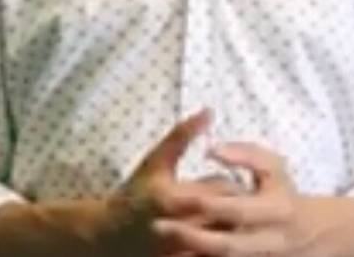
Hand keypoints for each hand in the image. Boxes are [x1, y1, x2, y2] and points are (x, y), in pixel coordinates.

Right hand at [106, 107, 246, 256]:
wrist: (109, 236)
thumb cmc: (135, 194)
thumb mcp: (156, 161)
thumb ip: (182, 135)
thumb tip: (210, 111)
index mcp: (176, 199)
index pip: (225, 190)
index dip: (234, 186)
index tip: (234, 185)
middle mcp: (181, 228)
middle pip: (230, 219)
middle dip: (239, 212)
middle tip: (244, 207)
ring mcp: (183, 250)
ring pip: (225, 243)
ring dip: (232, 232)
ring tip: (232, 223)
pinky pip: (214, 253)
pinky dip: (222, 248)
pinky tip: (220, 239)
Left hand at [149, 140, 314, 256]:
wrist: (312, 234)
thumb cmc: (284, 193)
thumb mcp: (275, 167)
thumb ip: (247, 155)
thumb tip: (212, 149)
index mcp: (274, 209)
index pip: (236, 208)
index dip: (206, 203)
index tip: (174, 196)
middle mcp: (267, 240)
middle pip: (224, 245)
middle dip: (190, 236)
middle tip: (157, 226)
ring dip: (191, 256)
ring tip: (160, 249)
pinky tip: (176, 256)